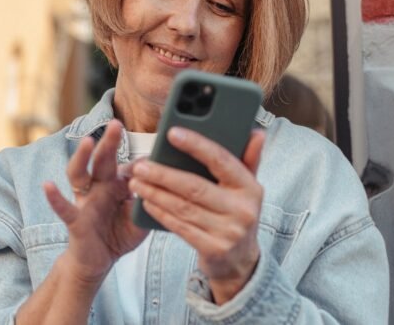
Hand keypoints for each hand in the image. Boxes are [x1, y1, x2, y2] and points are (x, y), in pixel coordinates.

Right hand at [43, 120, 147, 283]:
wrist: (98, 262)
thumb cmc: (120, 235)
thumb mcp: (140, 219)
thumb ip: (149, 202)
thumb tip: (162, 182)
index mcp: (118, 184)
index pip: (129, 166)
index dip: (142, 160)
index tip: (156, 146)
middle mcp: (100, 187)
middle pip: (102, 160)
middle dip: (109, 141)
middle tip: (116, 123)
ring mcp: (85, 201)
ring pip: (79, 174)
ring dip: (82, 157)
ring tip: (87, 142)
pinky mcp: (75, 220)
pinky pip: (64, 207)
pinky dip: (55, 197)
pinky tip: (48, 185)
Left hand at [128, 127, 264, 303]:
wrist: (240, 261)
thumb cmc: (237, 213)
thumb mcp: (247, 188)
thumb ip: (249, 159)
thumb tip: (257, 132)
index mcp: (250, 187)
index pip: (221, 160)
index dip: (196, 145)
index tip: (172, 133)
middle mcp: (242, 209)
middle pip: (195, 187)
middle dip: (163, 174)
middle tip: (140, 165)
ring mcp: (228, 232)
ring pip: (183, 207)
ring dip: (156, 193)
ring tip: (136, 182)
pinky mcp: (213, 249)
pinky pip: (180, 226)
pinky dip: (160, 213)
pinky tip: (146, 203)